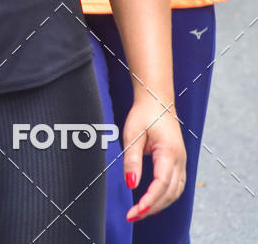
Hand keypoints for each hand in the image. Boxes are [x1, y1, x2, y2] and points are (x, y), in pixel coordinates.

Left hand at [122, 95, 185, 222]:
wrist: (157, 98)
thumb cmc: (144, 113)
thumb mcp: (133, 133)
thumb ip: (132, 160)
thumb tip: (131, 183)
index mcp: (169, 152)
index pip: (161, 184)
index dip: (149, 201)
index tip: (135, 211)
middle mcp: (180, 159)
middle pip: (170, 193)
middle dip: (152, 207)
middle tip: (133, 215)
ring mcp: (182, 160)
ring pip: (175, 191)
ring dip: (159, 204)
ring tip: (141, 211)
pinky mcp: (178, 161)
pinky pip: (176, 185)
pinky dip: (165, 196)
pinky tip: (152, 200)